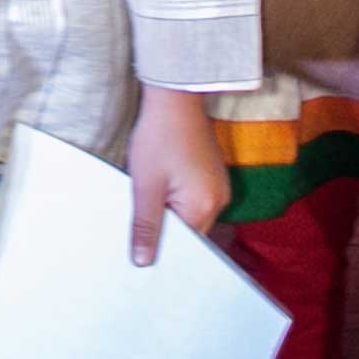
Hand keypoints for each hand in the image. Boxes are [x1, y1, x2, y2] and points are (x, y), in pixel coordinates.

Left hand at [124, 85, 226, 265]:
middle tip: (140, 219)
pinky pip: (194, 197)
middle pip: (189, 231)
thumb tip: (144, 261)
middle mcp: (219, 199)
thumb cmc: (159, 136)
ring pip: (190, 213)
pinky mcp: (212, 173)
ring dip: (170, 210)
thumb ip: (146, 226)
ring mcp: (218, 185)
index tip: (141, 249)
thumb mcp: (145, 186)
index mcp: (204, 207)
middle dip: (165, 227)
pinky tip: (161, 184)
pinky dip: (177, 197)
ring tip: (151, 195)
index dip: (162, 248)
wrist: (174, 98)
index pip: (185, 247)